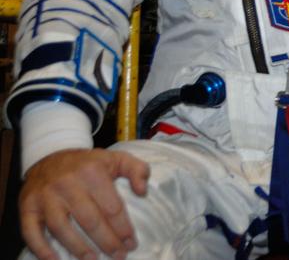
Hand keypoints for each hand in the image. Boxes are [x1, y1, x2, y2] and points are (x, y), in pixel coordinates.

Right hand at [20, 148, 148, 259]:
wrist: (50, 155)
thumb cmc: (88, 163)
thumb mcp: (117, 158)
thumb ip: (137, 170)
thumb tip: (143, 191)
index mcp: (92, 172)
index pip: (112, 207)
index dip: (123, 229)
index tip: (131, 243)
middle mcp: (67, 184)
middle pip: (90, 220)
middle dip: (107, 242)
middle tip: (119, 255)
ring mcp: (45, 197)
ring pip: (62, 229)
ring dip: (78, 248)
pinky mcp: (27, 207)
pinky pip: (31, 232)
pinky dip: (42, 249)